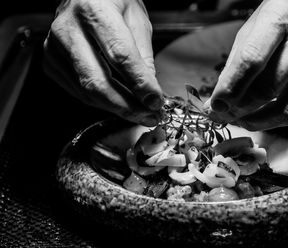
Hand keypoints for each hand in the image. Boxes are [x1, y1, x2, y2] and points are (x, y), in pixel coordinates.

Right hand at [43, 0, 162, 125]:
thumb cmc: (112, 1)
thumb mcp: (137, 20)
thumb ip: (143, 56)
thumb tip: (150, 91)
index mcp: (94, 11)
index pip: (120, 56)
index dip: (140, 83)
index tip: (155, 101)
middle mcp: (69, 29)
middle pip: (98, 81)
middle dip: (127, 106)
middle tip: (149, 116)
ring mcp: (54, 47)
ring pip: (87, 92)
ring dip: (117, 108)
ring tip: (139, 112)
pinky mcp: (51, 61)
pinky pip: (77, 91)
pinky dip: (101, 102)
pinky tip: (118, 102)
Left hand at [205, 0, 287, 130]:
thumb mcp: (257, 24)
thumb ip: (238, 61)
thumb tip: (221, 97)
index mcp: (281, 20)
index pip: (251, 61)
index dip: (230, 89)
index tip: (216, 106)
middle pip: (268, 88)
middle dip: (240, 109)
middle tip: (225, 115)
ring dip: (260, 121)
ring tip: (242, 120)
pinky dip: (280, 120)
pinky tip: (265, 117)